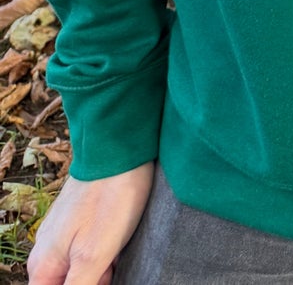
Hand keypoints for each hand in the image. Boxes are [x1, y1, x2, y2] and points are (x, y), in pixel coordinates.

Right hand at [27, 163, 153, 284]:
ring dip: (102, 267)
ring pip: (81, 268)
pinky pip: (90, 248)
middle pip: (68, 284)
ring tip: (117, 247)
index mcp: (42, 266)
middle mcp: (46, 252)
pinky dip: (107, 249)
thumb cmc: (109, 200)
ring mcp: (62, 234)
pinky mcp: (80, 220)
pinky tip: (120, 236)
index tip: (98, 277)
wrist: (120, 149)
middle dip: (94, 281)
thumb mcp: (94, 256)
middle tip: (111, 262)